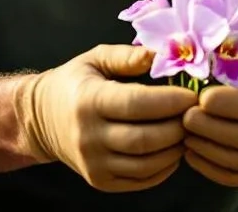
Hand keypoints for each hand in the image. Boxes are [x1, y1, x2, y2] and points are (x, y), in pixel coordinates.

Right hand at [14, 44, 197, 192]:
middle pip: (145, 139)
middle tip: (196, 115)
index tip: (193, 95)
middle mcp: (88, 136)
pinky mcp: (100, 181)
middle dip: (178, 127)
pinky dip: (164, 168)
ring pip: (146, 164)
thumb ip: (127, 56)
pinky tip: (173, 150)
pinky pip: (141, 180)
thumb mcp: (95, 59)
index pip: (137, 104)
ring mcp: (93, 164)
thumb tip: (160, 56)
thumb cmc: (75, 83)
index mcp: (88, 101)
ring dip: (175, 149)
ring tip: (187, 131)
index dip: (170, 101)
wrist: (41, 119)